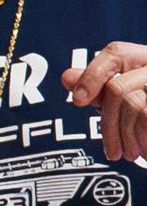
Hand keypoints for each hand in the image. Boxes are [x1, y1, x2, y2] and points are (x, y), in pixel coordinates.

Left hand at [67, 42, 146, 165]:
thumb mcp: (129, 105)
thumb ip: (101, 92)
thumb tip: (67, 77)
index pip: (116, 52)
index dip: (92, 74)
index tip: (77, 100)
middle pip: (117, 86)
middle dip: (107, 124)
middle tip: (112, 151)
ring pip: (132, 103)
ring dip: (125, 136)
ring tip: (129, 153)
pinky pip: (144, 115)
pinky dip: (141, 139)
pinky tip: (144, 151)